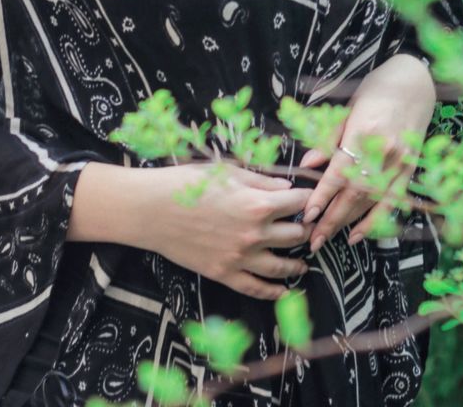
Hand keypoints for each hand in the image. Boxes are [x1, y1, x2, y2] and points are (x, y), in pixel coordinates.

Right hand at [139, 161, 312, 301]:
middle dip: (305, 229)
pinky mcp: (225, 274)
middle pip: (296, 235)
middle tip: (308, 228)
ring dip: (297, 263)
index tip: (311, 199)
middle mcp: (255, 234)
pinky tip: (284, 290)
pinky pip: (257, 288)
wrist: (151, 209)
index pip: (298, 202)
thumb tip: (285, 187)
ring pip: (282, 266)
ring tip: (303, 263)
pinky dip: (274, 291)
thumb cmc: (187, 182)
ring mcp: (241, 258)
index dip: (307, 199)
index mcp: (257, 203)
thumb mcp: (227, 171)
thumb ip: (260, 181)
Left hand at [299, 55, 435, 254]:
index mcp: (363, 132)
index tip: (308, 214)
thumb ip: (329, 138)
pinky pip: (392, 201)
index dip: (323, 196)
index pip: (339, 172)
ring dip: (348, 223)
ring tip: (327, 238)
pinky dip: (375, 220)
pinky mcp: (411, 169)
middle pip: (354, 193)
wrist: (415, 82)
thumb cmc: (376, 90)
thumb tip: (307, 164)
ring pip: (371, 200)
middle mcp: (384, 151)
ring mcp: (400, 162)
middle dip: (332, 218)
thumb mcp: (348, 107)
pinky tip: (359, 235)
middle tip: (312, 238)